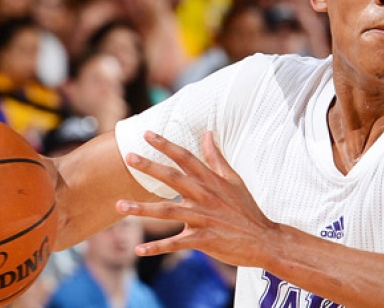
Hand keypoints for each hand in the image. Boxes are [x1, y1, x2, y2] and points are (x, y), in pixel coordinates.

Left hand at [116, 131, 278, 267]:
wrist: (264, 239)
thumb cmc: (247, 209)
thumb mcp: (234, 180)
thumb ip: (216, 158)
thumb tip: (207, 133)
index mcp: (211, 181)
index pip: (185, 157)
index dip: (165, 145)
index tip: (146, 134)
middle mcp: (205, 196)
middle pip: (173, 178)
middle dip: (149, 167)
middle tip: (128, 157)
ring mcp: (203, 219)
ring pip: (167, 212)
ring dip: (141, 210)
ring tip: (119, 206)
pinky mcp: (203, 240)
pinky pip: (175, 243)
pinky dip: (157, 247)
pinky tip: (138, 249)